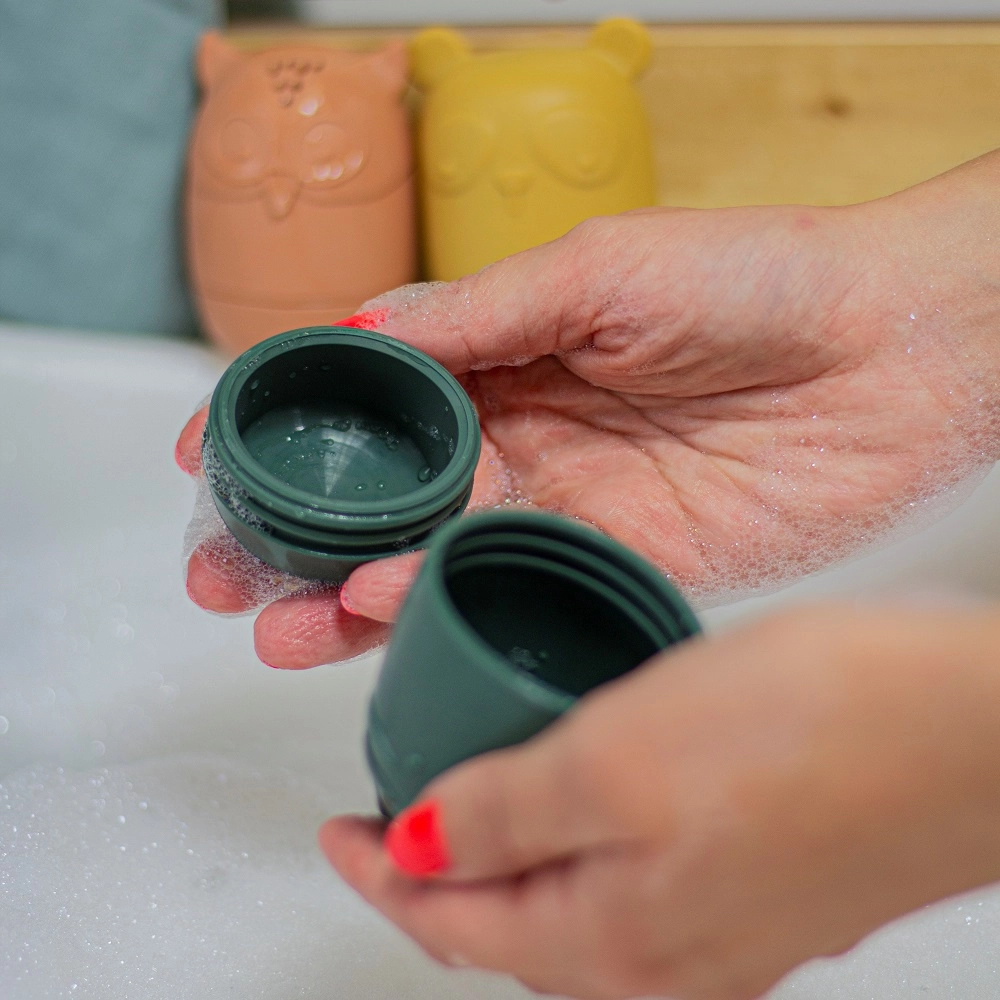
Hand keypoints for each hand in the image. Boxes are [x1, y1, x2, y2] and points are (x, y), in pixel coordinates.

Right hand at [178, 153, 999, 666]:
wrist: (894, 352)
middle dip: (297, 534)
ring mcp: (561, 503)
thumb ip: (478, 312)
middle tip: (222, 569)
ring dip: (346, 589)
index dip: (292, 423)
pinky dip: (433, 604)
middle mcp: (525, 433)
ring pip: (429, 557)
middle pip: (385, 495)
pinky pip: (502, 588)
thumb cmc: (761, 279)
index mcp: (509, 349)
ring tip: (273, 618)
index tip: (211, 448)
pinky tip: (376, 610)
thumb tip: (364, 330)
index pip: (375, 395)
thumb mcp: (599, 268)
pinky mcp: (610, 562)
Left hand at [319, 604, 999, 999]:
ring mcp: (724, 925)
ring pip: (573, 908)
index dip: (378, 874)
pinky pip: (636, 878)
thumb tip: (420, 855)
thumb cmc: (810, 735)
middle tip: (396, 820)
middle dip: (440, 877)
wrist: (974, 729)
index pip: (452, 923)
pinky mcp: (766, 875)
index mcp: (616, 942)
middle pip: (512, 929)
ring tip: (475, 805)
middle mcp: (669, 958)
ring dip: (511, 861)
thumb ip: (507, 815)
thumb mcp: (617, 758)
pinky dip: (583, 843)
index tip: (337, 828)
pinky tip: (588, 799)